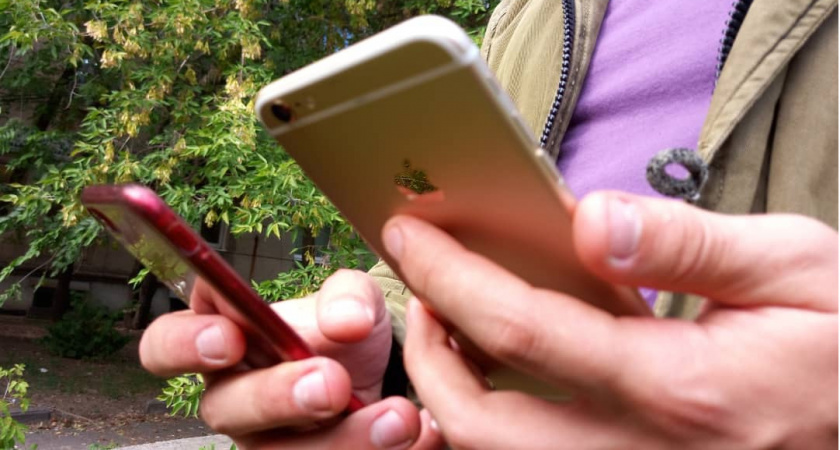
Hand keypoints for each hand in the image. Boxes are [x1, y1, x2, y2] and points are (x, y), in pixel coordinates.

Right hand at [139, 269, 441, 448]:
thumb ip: (349, 300)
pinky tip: (419, 433)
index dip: (184, 343)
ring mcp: (267, 443)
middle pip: (226, 409)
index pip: (168, 344)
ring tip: (399, 419)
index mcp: (226, 341)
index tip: (228, 336)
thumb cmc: (349, 332)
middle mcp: (235, 399)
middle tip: (331, 383)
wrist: (390, 376)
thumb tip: (347, 321)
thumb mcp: (355, 303)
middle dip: (278, 396)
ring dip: (343, 440)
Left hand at [383, 191, 837, 448]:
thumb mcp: (796, 268)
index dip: (451, 278)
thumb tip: (590, 221)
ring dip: (452, 399)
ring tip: (451, 331)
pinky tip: (501, 376)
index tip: (410, 237)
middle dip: (428, 357)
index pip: (524, 330)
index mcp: (682, 388)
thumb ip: (687, 246)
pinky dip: (496, 425)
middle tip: (422, 294)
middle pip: (482, 425)